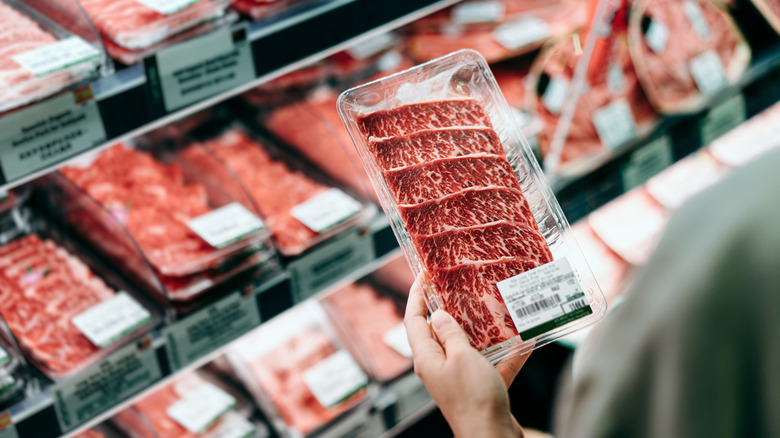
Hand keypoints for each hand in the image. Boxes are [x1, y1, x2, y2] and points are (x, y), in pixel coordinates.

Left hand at [404, 277, 530, 436]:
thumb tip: (439, 315)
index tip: (424, 274)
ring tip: (494, 307)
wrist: (492, 436)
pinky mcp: (480, 388)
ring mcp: (460, 378)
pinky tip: (525, 341)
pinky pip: (493, 364)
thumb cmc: (473, 398)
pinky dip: (508, 354)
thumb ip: (451, 334)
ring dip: (482, 330)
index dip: (416, 295)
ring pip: (468, 347)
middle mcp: (439, 366)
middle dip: (450, 308)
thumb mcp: (461, 357)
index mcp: (427, 358)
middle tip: (461, 285)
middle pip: (439, 331)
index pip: (414, 319)